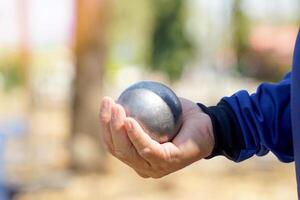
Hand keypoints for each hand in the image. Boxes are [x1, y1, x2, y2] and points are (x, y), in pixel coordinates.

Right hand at [99, 96, 213, 177]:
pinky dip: (136, 135)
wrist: (209, 124)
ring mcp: (155, 168)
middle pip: (117, 149)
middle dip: (108, 126)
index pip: (114, 144)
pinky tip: (129, 121)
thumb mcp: (157, 112)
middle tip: (109, 103)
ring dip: (118, 129)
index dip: (105, 125)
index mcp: (139, 157)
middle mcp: (143, 166)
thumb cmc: (182, 117)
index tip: (106, 103)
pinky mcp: (167, 163)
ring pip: (128, 151)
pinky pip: (147, 149)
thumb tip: (119, 97)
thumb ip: (140, 109)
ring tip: (117, 108)